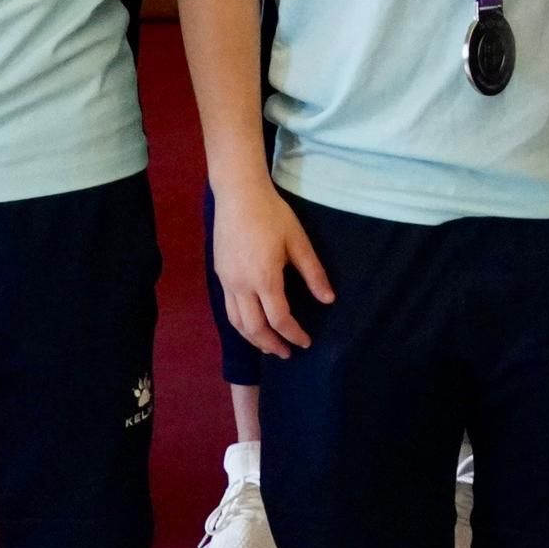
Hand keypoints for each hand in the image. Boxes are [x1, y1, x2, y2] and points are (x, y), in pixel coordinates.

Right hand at [212, 177, 331, 354]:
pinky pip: (229, 309)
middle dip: (271, 344)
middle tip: (286, 353)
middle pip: (254, 328)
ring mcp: (227, 281)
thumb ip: (313, 273)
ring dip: (253, 339)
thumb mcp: (298, 242)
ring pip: (236, 323)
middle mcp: (241, 285)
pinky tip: (252, 324)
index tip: (306, 342)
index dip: (294, 335)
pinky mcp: (220, 275)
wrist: (238, 194)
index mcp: (264, 278)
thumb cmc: (272, 214)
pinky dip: (241, 324)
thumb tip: (328, 300)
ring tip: (269, 345)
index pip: (279, 319)